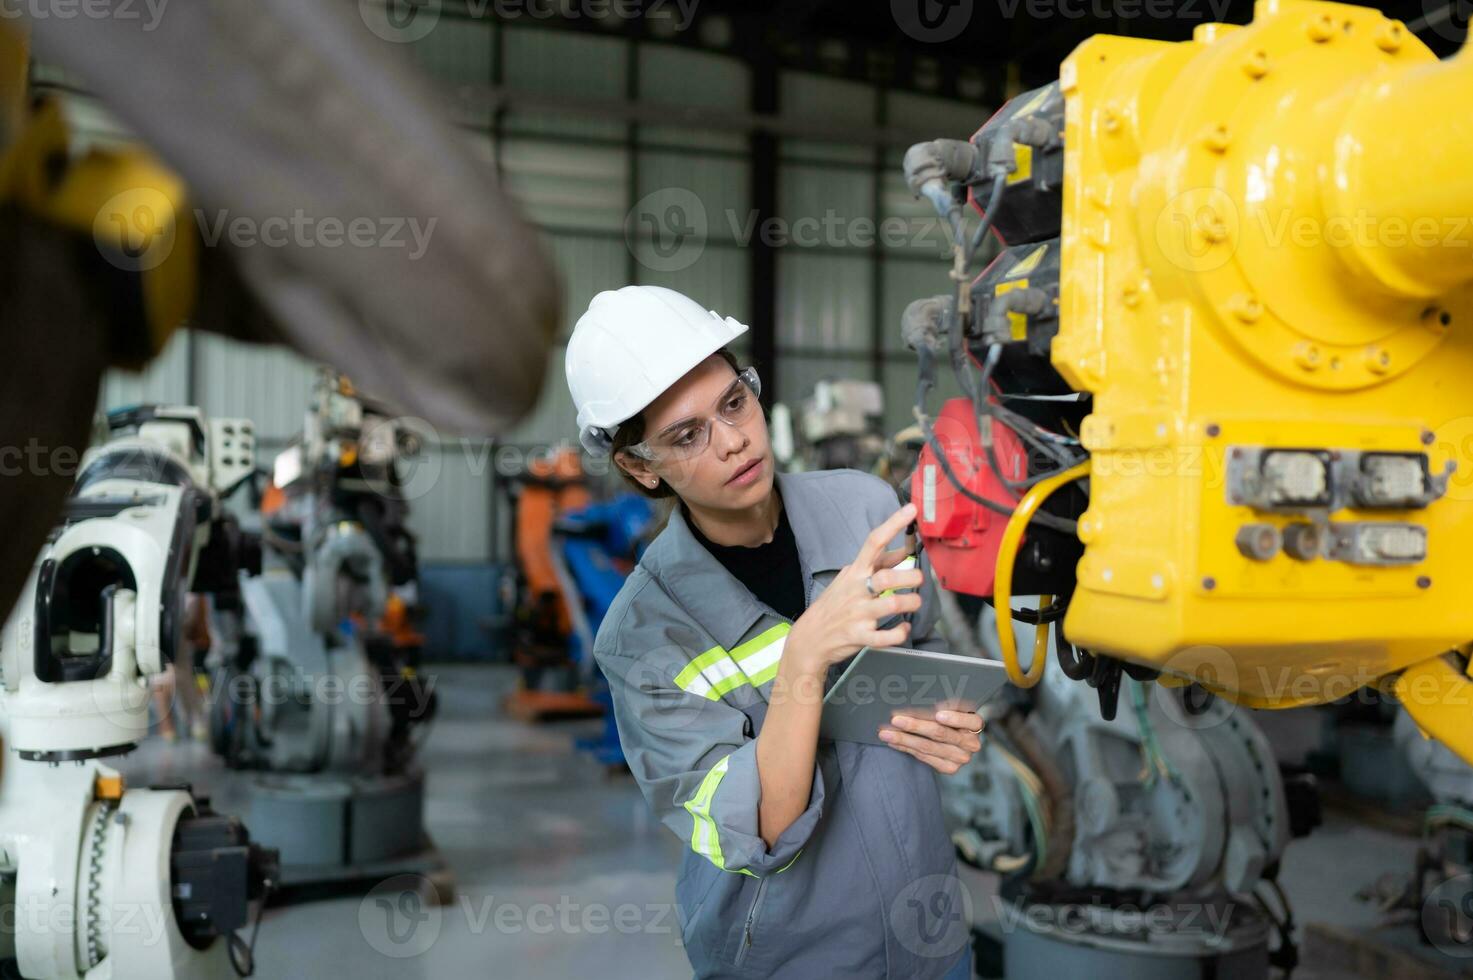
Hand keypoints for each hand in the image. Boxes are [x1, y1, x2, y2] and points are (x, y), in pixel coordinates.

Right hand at [783, 504, 923, 678]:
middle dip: (910, 577)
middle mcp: (856, 590)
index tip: (911, 510)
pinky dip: (900, 632)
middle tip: (919, 579)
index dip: (893, 524)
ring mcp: (858, 614)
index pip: (874, 542)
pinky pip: (886, 636)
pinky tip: (904, 627)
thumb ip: (878, 565)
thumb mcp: (851, 578)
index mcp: (855, 572)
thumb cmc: (834, 604)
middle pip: (887, 577)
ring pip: (891, 605)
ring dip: (911, 602)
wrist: (809, 638)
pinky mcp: (859, 636)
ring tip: (914, 602)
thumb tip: (903, 550)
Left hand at [878, 709, 983, 774]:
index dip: (954, 718)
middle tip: (896, 720)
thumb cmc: (950, 714)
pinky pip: (924, 758)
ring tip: (886, 733)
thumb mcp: (951, 705)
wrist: (957, 738)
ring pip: (928, 747)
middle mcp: (971, 743)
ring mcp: (961, 758)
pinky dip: (906, 748)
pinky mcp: (949, 768)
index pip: (969, 721)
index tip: (938, 714)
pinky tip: (893, 742)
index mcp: (975, 724)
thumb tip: (917, 697)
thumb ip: (942, 702)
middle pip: (941, 734)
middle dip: (916, 726)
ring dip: (904, 739)